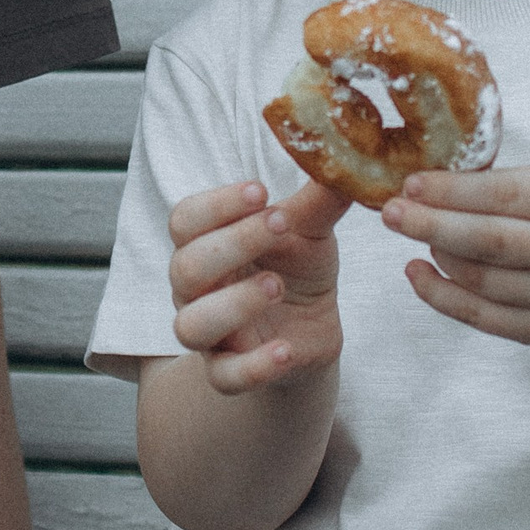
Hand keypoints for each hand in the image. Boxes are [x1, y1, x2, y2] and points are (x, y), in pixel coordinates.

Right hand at [165, 177, 345, 394]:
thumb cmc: (297, 270)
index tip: (262, 191)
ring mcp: (210, 335)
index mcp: (206, 244)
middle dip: (232, 244)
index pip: (185, 220)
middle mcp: (196, 289)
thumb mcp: (311, 231)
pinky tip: (285, 349)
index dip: (217, 205)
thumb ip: (320, 198)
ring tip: (277, 286)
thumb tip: (345, 152)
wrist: (310, 331)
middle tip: (280, 226)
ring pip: (192, 325)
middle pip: (186, 267)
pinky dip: (254, 366)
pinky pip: (225, 378)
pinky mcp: (230, 374)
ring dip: (233, 304)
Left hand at [383, 164, 529, 349]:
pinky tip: (417, 273)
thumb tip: (429, 180)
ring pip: (483, 281)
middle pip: (492, 242)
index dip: (454, 191)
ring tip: (411, 233)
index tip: (410, 183)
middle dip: (433, 225)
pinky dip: (442, 296)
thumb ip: (505, 184)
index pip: (507, 197)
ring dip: (438, 257)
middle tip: (389, 212)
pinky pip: (483, 318)